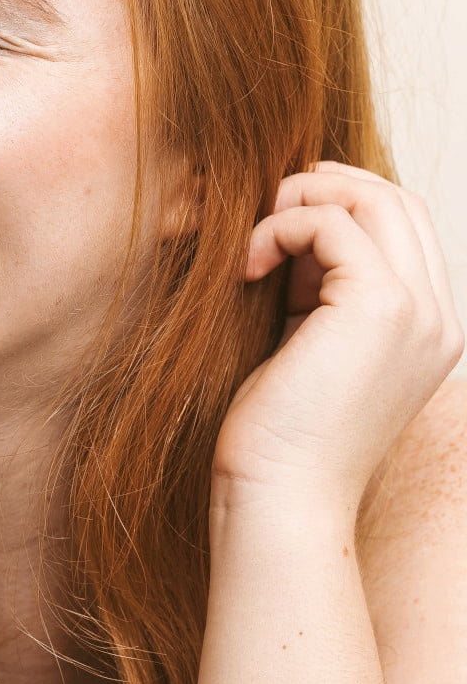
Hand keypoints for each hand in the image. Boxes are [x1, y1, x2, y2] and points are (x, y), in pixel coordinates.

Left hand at [214, 161, 463, 506]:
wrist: (279, 495)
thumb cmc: (276, 429)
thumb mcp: (305, 339)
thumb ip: (316, 285)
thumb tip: (293, 224)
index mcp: (426, 327)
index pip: (403, 226)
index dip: (341, 202)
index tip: (279, 217)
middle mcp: (437, 318)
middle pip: (397, 201)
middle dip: (325, 187)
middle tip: (265, 211)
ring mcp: (419, 313)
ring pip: (374, 200)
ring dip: (301, 201)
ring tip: (253, 241)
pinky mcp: (382, 309)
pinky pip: (333, 223)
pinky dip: (280, 227)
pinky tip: (246, 265)